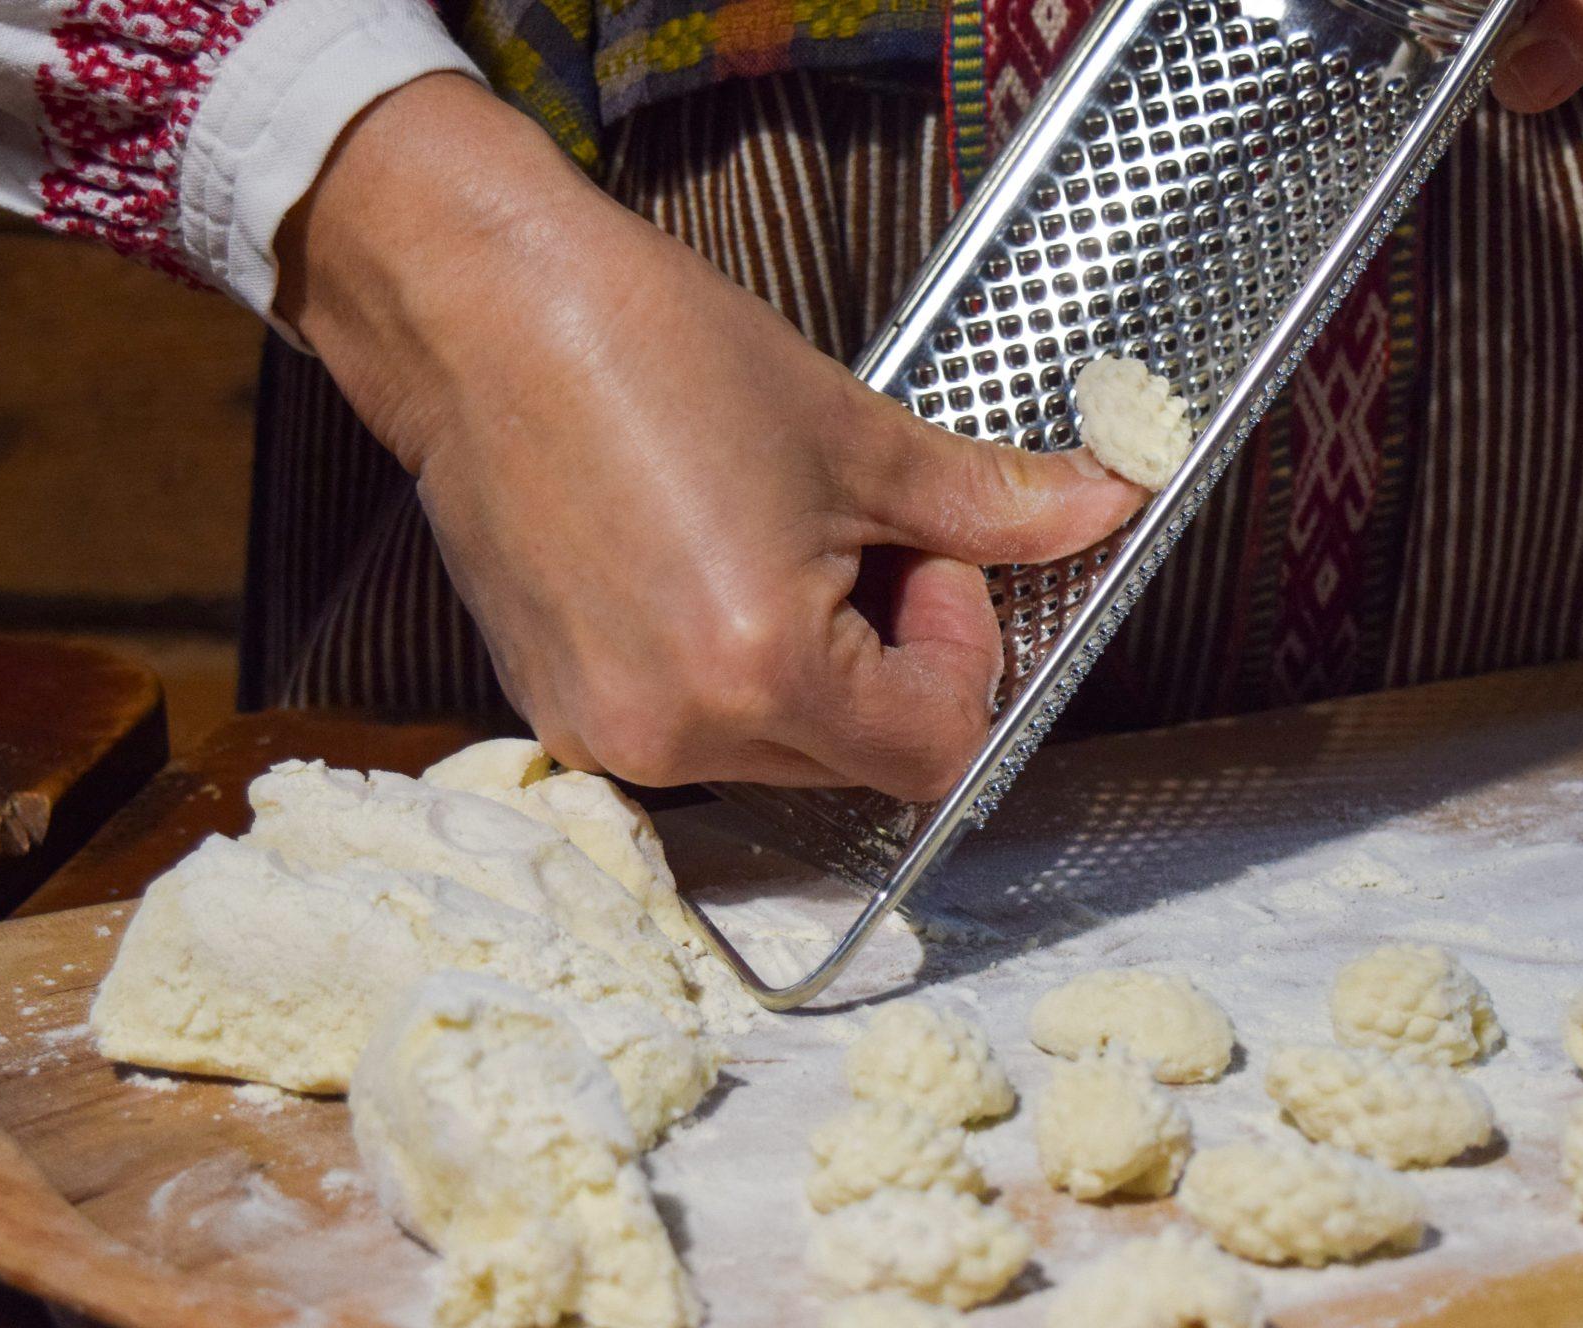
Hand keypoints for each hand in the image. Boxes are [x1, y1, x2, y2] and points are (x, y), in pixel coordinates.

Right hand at [274, 76, 1142, 799]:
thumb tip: (1105, 506)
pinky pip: (698, 728)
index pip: (934, 749)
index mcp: (760, 671)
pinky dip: (735, 670)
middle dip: (895, 660)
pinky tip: (709, 564)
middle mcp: (676, 733)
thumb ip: (992, 503)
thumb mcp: (855, 432)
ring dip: (817, 669)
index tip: (939, 564)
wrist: (477, 313)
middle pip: (859, 759)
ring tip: (779, 543)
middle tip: (868, 539)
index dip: (965, 656)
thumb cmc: (647, 352)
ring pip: (782, 750)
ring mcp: (607, 734)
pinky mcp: (561, 712)